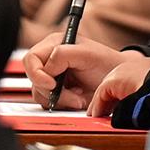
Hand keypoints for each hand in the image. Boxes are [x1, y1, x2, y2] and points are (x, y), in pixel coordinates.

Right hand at [22, 39, 148, 112]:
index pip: (31, 59)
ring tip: (79, 97)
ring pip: (39, 93)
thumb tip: (46, 69)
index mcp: (54, 45)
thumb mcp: (87, 54)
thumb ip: (63, 54)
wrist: (118, 81)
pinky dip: (63, 104)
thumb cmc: (107, 64)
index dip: (37, 74)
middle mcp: (50, 60)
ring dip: (60, 100)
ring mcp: (52, 77)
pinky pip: (49, 103)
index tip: (52, 85)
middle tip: (73, 95)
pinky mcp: (57, 92)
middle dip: (53, 91)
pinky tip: (78, 99)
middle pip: (33, 79)